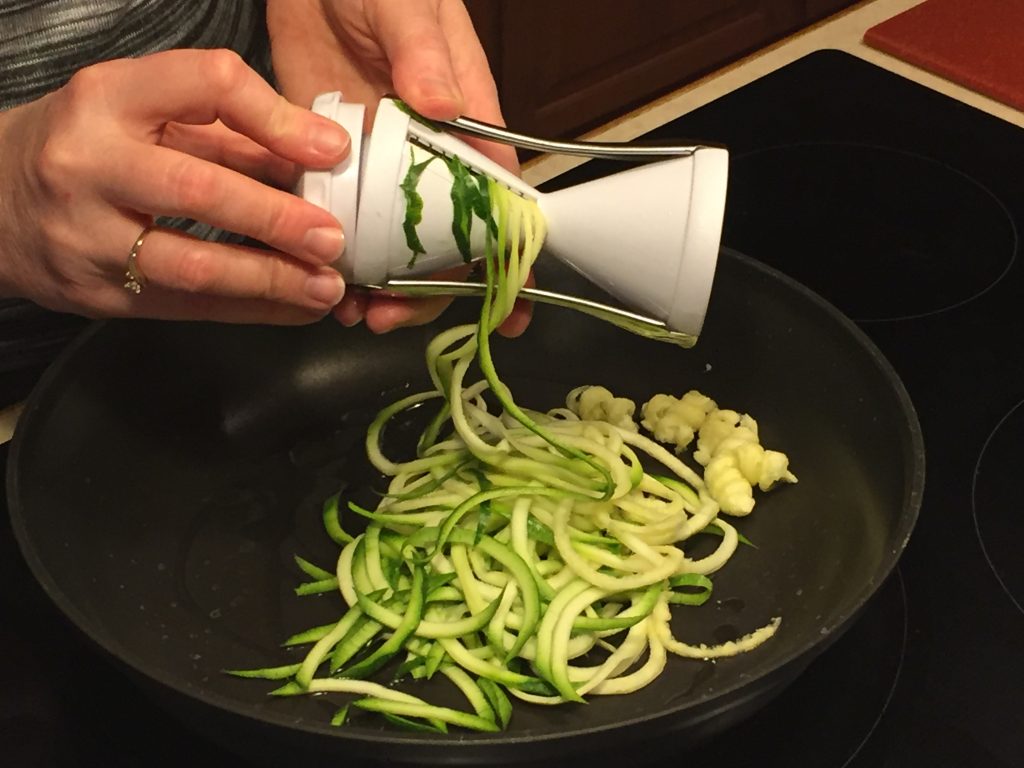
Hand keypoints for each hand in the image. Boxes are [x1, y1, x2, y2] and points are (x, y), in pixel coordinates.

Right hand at [0, 49, 352, 323]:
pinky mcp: (97, 293)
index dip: (276, 118)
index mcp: (108, 98)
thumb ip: (227, 133)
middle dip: (277, 219)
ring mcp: (86, 235)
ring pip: (192, 265)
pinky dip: (251, 310)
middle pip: (197, 190)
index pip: (206, 84)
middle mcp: (89, 163)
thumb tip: (316, 158)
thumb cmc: (88, 148)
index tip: (330, 151)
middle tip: (332, 238)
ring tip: (325, 286)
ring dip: (271, 280)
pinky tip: (293, 309)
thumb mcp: (144, 114)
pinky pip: (187, 307)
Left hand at [267, 0, 532, 336]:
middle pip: (445, 241)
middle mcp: (428, 158)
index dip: (511, 256)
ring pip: (393, 244)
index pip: (500, 200)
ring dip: (380, 287)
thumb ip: (425, 54)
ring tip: (353, 312)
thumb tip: (444, 106)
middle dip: (430, 290)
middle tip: (391, 316)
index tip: (512, 306)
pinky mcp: (332, 166)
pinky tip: (318, 279)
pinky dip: (335, 256)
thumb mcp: (407, 6)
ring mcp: (380, 168)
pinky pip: (341, 221)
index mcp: (465, 124)